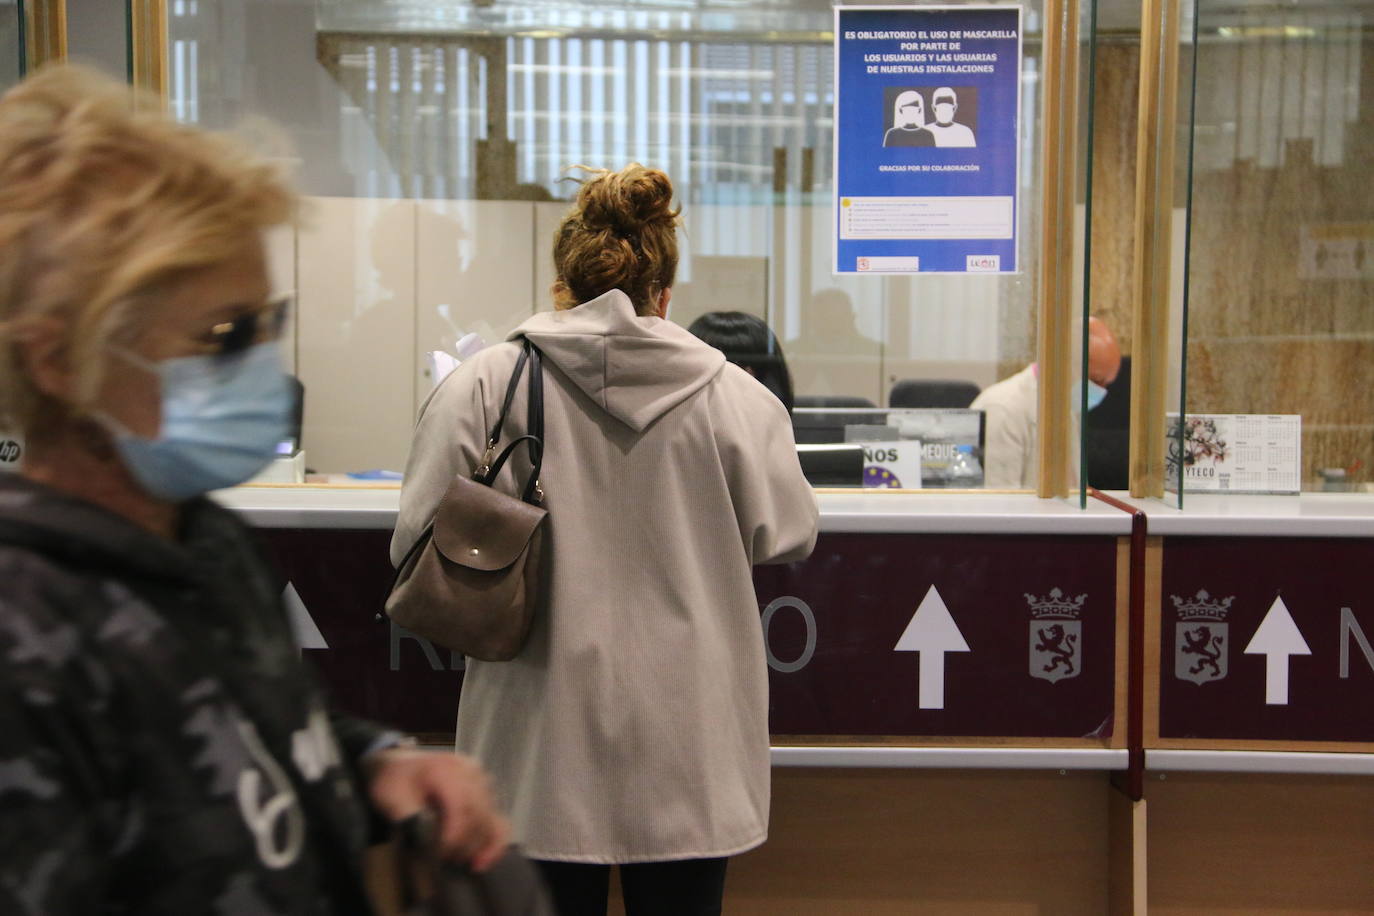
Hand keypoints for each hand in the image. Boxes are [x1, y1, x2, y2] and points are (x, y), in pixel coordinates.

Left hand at [367, 748, 509, 870]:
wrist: (400, 765)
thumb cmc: (394, 781)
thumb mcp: (392, 798)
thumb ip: (409, 818)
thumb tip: (427, 841)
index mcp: (445, 768)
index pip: (461, 804)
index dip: (455, 833)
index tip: (442, 854)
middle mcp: (470, 771)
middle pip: (479, 814)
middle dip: (465, 844)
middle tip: (447, 861)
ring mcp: (481, 780)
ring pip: (492, 819)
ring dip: (480, 846)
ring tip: (463, 863)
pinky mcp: (487, 792)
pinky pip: (498, 819)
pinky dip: (495, 842)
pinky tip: (484, 860)